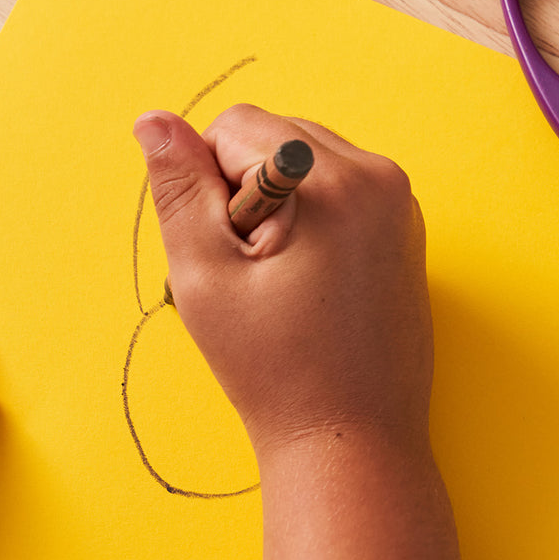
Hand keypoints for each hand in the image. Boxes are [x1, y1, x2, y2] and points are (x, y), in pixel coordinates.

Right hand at [134, 103, 434, 458]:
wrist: (351, 439)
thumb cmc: (276, 368)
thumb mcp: (205, 275)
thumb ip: (178, 188)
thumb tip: (153, 121)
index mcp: (335, 181)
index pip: (236, 126)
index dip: (209, 183)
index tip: (229, 249)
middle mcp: (380, 177)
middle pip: (276, 135)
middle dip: (244, 188)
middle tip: (254, 269)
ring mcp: (400, 202)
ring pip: (305, 159)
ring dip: (276, 201)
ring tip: (282, 278)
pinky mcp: (405, 226)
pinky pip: (338, 188)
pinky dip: (309, 215)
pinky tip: (307, 279)